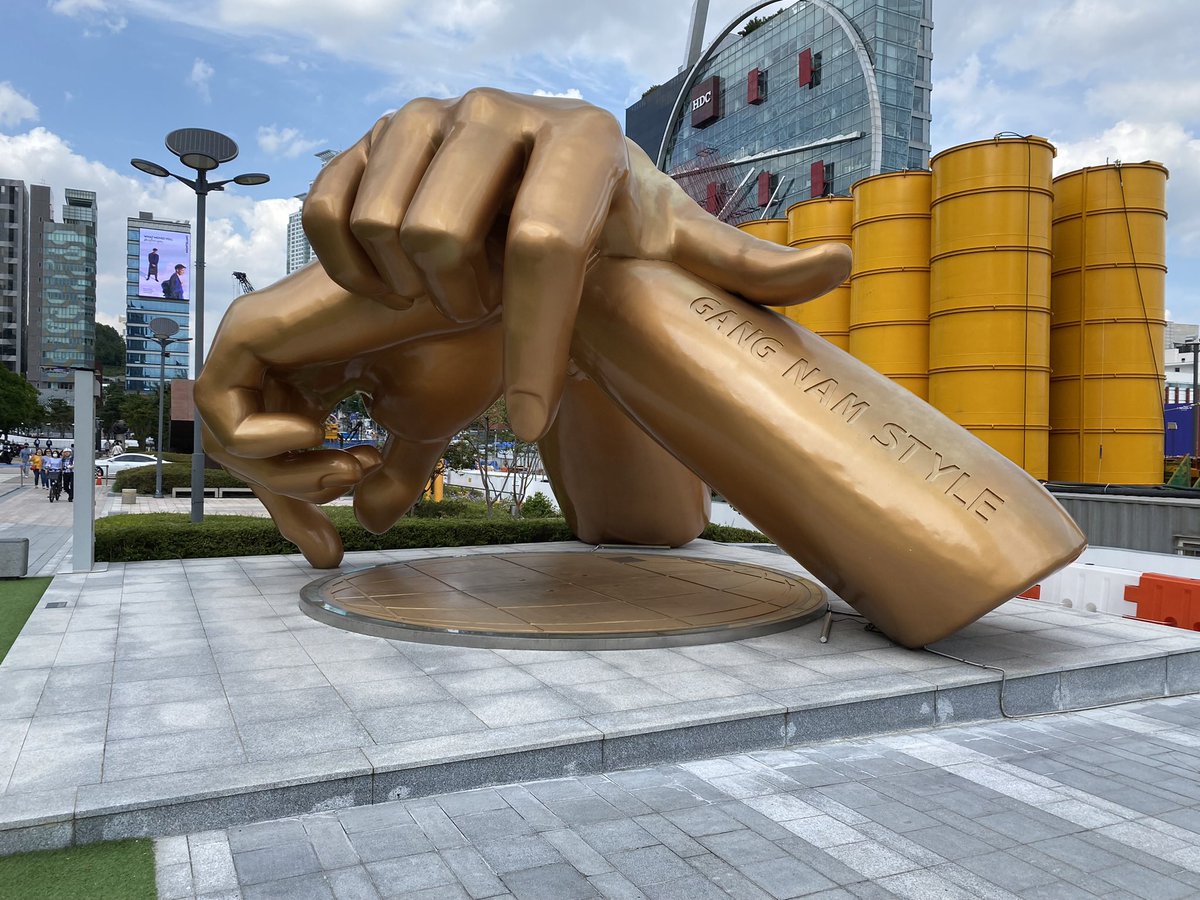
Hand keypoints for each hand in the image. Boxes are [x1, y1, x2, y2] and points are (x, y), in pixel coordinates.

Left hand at [196, 263, 503, 565]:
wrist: (477, 305)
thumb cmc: (459, 351)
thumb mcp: (420, 431)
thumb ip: (391, 477)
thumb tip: (369, 524)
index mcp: (319, 379)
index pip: (283, 455)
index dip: (298, 508)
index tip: (331, 553)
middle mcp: (283, 361)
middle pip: (251, 457)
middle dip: (289, 504)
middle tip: (335, 535)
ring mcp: (263, 344)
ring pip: (230, 445)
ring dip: (288, 476)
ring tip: (348, 467)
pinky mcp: (247, 330)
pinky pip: (215, 409)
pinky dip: (258, 439)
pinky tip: (313, 430)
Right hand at [303, 88, 850, 440]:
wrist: (546, 189)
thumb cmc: (619, 229)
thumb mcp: (683, 249)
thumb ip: (754, 264)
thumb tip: (844, 264)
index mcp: (583, 136)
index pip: (546, 249)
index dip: (535, 346)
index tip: (530, 422)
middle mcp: (497, 110)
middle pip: (446, 238)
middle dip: (470, 311)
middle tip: (498, 320)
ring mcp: (423, 115)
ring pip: (384, 228)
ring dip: (416, 292)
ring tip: (459, 297)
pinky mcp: (366, 135)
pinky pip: (328, 214)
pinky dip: (353, 270)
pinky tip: (399, 286)